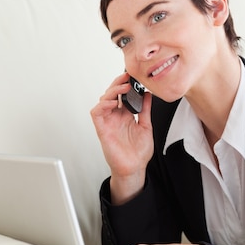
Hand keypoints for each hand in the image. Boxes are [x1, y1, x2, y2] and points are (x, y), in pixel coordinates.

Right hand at [90, 72, 153, 203]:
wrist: (135, 168)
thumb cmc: (139, 152)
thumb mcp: (146, 126)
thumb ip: (145, 110)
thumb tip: (148, 94)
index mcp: (125, 115)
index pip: (122, 95)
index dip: (125, 84)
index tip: (133, 76)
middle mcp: (115, 117)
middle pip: (111, 94)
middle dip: (118, 84)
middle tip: (127, 77)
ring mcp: (108, 122)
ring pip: (103, 100)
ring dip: (111, 92)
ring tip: (123, 88)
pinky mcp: (102, 129)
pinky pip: (96, 113)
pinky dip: (102, 105)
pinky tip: (113, 102)